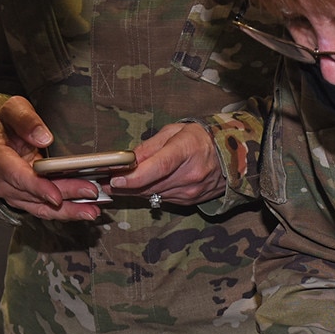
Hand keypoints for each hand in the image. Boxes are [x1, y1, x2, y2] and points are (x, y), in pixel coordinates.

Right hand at [0, 97, 100, 221]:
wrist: (4, 135)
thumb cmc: (9, 123)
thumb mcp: (14, 109)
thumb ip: (26, 120)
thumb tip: (43, 137)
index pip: (18, 177)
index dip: (38, 188)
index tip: (56, 197)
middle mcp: (3, 182)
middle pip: (36, 195)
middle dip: (65, 196)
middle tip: (90, 192)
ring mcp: (14, 194)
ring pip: (42, 208)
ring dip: (68, 210)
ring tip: (92, 210)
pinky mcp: (26, 200)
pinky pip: (46, 209)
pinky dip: (66, 211)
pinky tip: (85, 210)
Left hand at [107, 121, 224, 206]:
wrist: (231, 155)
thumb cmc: (200, 138)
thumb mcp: (175, 132)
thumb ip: (149, 146)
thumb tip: (127, 159)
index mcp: (187, 149)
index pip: (158, 167)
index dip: (134, 176)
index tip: (115, 180)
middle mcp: (191, 174)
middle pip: (151, 184)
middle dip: (125, 184)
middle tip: (104, 181)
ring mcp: (192, 191)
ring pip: (153, 194)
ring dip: (134, 190)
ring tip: (117, 184)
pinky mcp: (190, 201)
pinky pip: (162, 198)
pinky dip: (149, 193)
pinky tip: (140, 186)